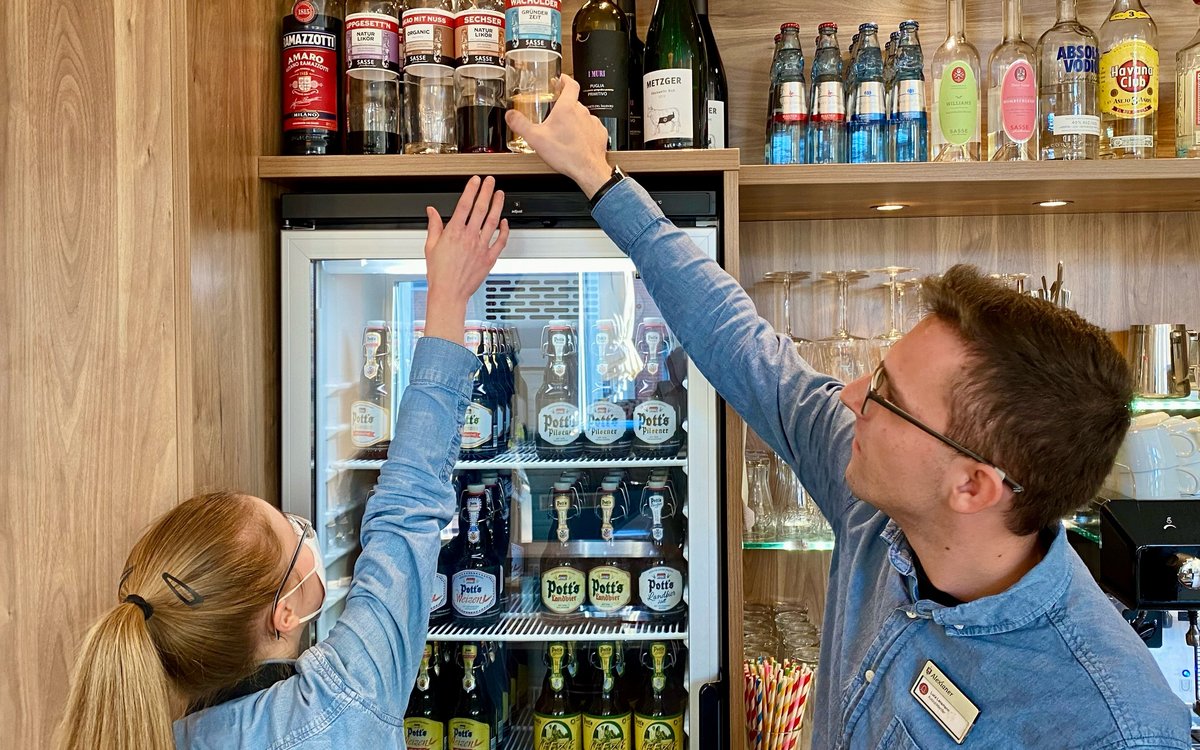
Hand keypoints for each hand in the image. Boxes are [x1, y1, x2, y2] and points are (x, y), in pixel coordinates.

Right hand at [423, 176, 508, 341]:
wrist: (449, 293)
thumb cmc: (439, 273)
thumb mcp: (430, 246)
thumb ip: (434, 226)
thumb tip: (431, 211)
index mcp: (454, 232)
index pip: (465, 205)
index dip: (471, 190)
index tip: (475, 181)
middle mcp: (470, 237)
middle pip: (481, 209)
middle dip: (487, 192)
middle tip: (491, 181)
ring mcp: (481, 247)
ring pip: (493, 221)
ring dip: (498, 205)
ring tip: (500, 194)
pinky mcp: (489, 258)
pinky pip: (500, 241)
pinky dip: (504, 230)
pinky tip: (505, 222)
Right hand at [504, 75, 612, 198]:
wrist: (587, 169)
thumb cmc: (566, 154)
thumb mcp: (536, 138)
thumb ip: (520, 124)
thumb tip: (510, 115)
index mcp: (567, 108)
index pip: (570, 84)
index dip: (565, 79)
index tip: (561, 79)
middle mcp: (582, 112)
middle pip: (574, 102)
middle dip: (565, 105)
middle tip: (556, 113)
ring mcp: (592, 122)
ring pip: (582, 115)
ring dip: (574, 120)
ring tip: (565, 131)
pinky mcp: (599, 133)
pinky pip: (591, 128)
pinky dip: (584, 131)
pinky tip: (576, 140)